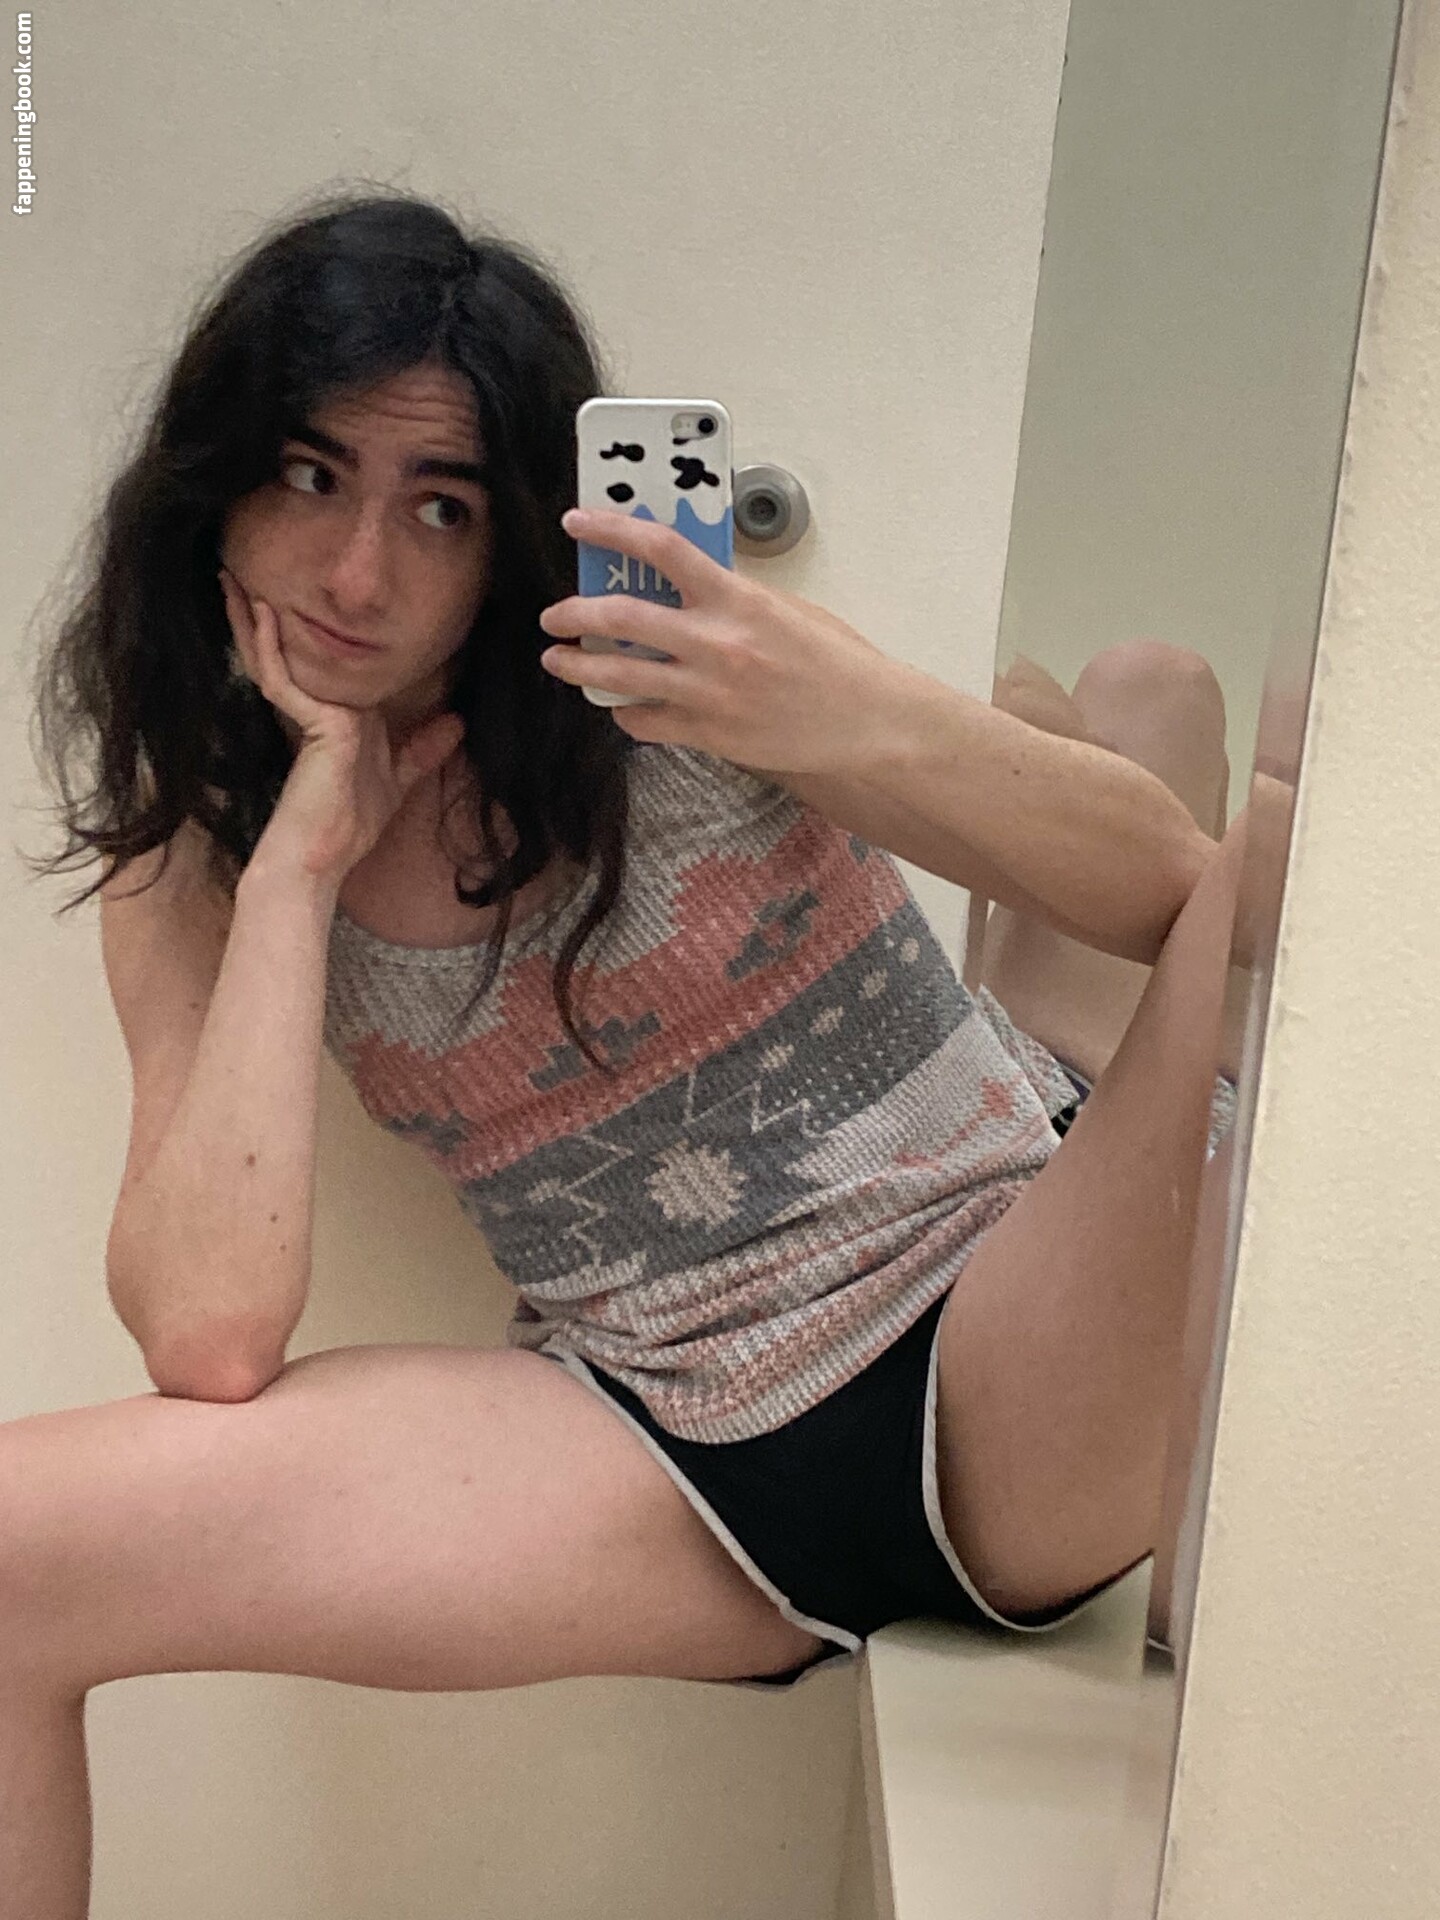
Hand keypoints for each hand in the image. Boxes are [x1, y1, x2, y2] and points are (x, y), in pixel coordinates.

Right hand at [218, 566, 464, 882]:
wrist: (327, 858)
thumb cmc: (352, 825)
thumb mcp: (398, 777)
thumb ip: (422, 748)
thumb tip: (457, 721)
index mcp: (334, 716)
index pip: (318, 663)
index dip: (303, 630)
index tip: (296, 594)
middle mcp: (315, 709)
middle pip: (288, 652)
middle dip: (265, 616)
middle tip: (243, 573)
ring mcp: (309, 714)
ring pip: (273, 655)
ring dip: (250, 617)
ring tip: (228, 576)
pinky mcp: (310, 723)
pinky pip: (282, 676)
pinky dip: (270, 645)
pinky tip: (262, 612)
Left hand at [537, 509, 912, 776]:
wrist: (867, 722)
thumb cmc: (836, 660)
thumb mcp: (786, 609)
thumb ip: (731, 598)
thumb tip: (682, 587)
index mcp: (738, 599)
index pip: (662, 549)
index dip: (611, 530)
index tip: (578, 523)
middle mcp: (717, 643)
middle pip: (621, 617)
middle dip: (574, 612)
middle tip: (554, 614)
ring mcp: (709, 693)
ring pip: (619, 677)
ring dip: (578, 667)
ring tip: (558, 661)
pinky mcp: (710, 734)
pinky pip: (646, 722)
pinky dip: (626, 712)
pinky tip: (623, 707)